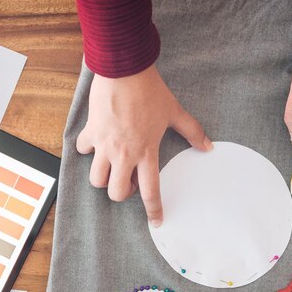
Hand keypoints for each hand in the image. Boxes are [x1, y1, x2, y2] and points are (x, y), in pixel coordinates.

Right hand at [76, 64, 211, 226]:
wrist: (123, 70)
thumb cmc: (149, 91)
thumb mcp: (174, 112)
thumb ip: (192, 131)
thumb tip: (208, 146)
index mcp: (145, 152)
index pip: (150, 191)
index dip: (153, 210)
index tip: (156, 221)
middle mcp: (123, 154)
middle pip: (116, 193)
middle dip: (122, 193)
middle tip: (130, 181)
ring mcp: (104, 145)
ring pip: (96, 179)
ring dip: (104, 177)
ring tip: (112, 166)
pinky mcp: (90, 133)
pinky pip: (83, 151)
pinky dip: (88, 150)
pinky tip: (97, 141)